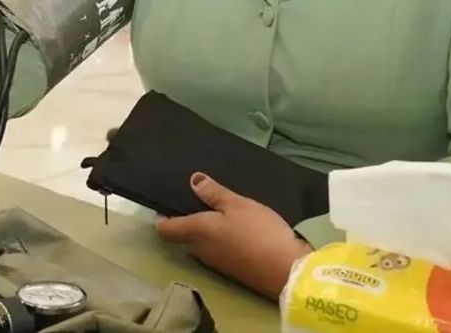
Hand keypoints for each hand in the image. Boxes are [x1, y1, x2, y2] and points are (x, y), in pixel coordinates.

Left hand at [157, 173, 312, 298]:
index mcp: (195, 233)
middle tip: (199, 199)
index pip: (164, 229)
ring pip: (202, 243)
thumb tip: (193, 181)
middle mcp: (200, 251)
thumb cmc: (258, 232)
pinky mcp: (233, 270)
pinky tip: (237, 228)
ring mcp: (217, 263)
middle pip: (184, 235)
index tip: (168, 201)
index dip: (162, 216)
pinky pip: (219, 251)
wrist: (288, 271)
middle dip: (188, 219)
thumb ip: (213, 193)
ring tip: (219, 210)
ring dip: (207, 229)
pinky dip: (221, 239)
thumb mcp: (237, 204)